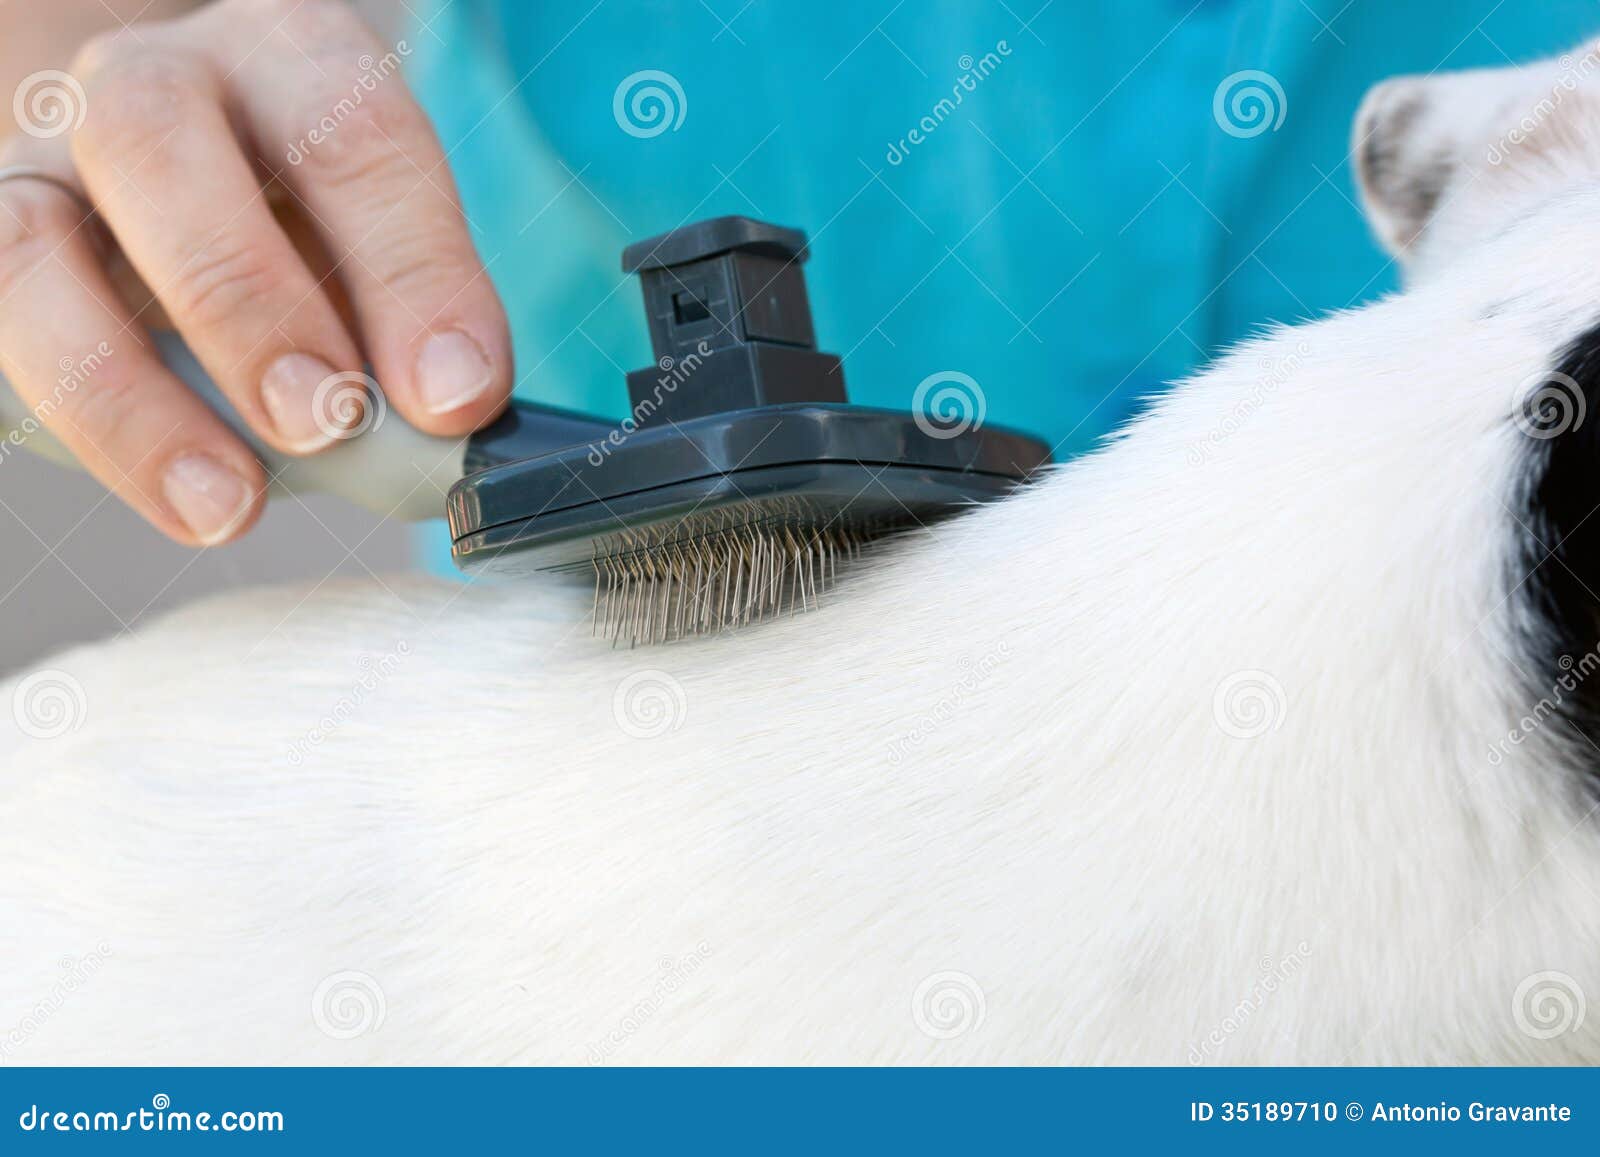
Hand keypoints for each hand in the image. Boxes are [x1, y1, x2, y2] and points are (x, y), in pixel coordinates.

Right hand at [0, 0, 511, 543]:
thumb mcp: (385, 250)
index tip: (457, 394)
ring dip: (133, 394)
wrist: (212, 192)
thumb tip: (445, 417)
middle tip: (328, 421)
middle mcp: (155, 81)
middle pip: (155, 140)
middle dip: (248, 299)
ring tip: (232, 502)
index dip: (411, 271)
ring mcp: (51, 160)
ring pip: (32, 243)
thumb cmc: (320, 227)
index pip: (353, 138)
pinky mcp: (0, 244)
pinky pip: (0, 323)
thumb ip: (410, 322)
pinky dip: (81, 422)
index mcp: (292, 60)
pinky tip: (168, 494)